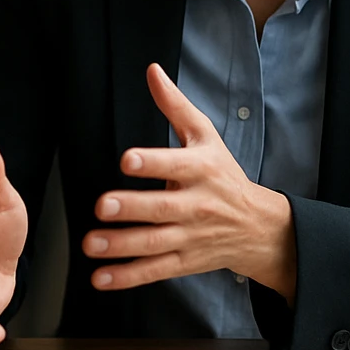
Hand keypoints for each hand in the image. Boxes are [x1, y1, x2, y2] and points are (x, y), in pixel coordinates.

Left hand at [83, 64, 296, 300]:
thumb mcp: (205, 136)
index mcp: (201, 169)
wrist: (258, 226)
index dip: (152, 162)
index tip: (127, 160)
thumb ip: (175, 106)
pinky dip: (127, 276)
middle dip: (132, 208)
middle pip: (162, 208)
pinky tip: (100, 278)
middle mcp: (196, 204)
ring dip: (121, 245)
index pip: (175, 164)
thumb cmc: (223, 174)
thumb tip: (152, 71)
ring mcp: (190, 236)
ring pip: (155, 243)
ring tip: (90, 243)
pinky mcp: (184, 262)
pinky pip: (154, 271)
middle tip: (102, 205)